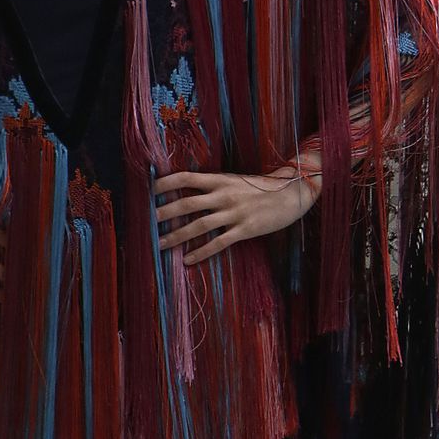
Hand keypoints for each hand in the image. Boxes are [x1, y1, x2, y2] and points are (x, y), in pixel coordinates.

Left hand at [154, 166, 322, 264]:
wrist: (292, 194)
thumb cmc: (262, 188)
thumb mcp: (236, 181)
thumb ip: (215, 186)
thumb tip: (189, 190)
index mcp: (220, 179)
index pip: (186, 178)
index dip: (166, 183)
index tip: (149, 190)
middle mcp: (224, 195)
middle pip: (186, 203)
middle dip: (164, 212)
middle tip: (146, 222)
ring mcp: (234, 213)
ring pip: (198, 225)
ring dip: (176, 235)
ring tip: (159, 245)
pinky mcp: (245, 230)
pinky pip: (218, 243)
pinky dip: (201, 252)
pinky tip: (187, 260)